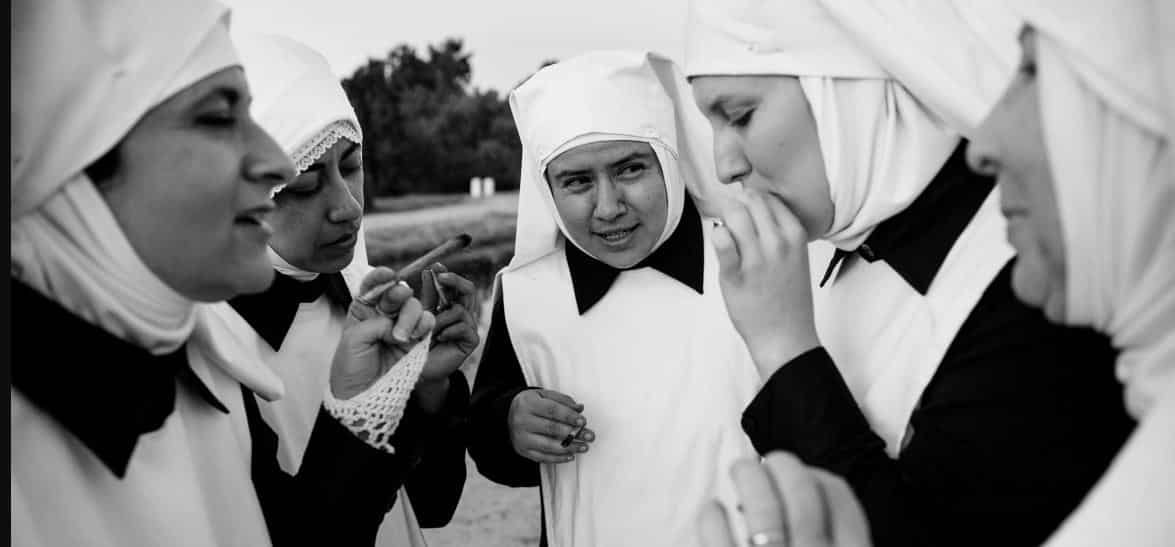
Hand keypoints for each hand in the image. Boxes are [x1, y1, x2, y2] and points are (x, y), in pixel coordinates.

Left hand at [331, 267, 434, 399]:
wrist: (364, 395)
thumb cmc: (351, 369)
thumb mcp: (354, 339)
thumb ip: (377, 323)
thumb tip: (398, 323)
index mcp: (364, 311)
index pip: (373, 286)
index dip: (380, 277)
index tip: (388, 275)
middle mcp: (383, 315)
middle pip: (397, 293)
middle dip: (399, 293)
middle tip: (399, 296)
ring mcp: (401, 326)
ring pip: (414, 306)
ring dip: (410, 315)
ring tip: (401, 337)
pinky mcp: (417, 340)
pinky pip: (427, 322)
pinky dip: (425, 324)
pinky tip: (416, 335)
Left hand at [415, 264, 480, 411]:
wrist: (416, 370)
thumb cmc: (413, 343)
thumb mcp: (416, 316)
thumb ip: (424, 296)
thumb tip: (427, 271)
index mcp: (447, 304)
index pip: (452, 284)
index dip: (445, 274)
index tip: (435, 267)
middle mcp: (459, 313)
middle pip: (467, 289)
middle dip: (454, 281)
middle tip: (441, 277)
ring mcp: (467, 326)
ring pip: (461, 309)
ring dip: (442, 317)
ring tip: (429, 329)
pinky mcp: (471, 340)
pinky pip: (464, 327)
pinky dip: (449, 330)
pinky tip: (438, 338)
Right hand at [508, 388, 595, 463]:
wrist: (507, 416)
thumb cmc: (530, 405)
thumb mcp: (543, 395)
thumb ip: (562, 400)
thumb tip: (579, 409)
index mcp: (528, 403)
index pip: (551, 410)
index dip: (569, 416)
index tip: (583, 421)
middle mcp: (522, 421)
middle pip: (551, 428)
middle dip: (573, 433)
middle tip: (589, 436)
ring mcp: (521, 437)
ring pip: (548, 445)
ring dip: (569, 447)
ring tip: (584, 447)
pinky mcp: (523, 450)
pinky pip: (542, 457)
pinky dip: (558, 458)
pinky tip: (571, 455)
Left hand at [699, 452, 871, 546]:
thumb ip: (837, 538)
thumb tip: (812, 501)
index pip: (841, 500)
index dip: (820, 476)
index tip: (806, 471)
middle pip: (803, 495)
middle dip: (784, 466)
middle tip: (770, 460)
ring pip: (765, 510)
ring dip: (749, 478)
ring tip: (740, 469)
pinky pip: (720, 539)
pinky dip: (713, 518)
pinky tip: (712, 510)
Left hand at [713, 189, 818, 377]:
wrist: (785, 336)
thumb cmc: (787, 298)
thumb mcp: (795, 257)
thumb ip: (778, 232)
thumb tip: (751, 208)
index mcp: (795, 236)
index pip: (769, 199)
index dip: (752, 201)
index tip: (745, 211)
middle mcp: (778, 243)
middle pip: (750, 201)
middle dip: (736, 205)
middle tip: (730, 220)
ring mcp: (757, 259)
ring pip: (734, 215)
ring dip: (724, 218)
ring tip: (725, 233)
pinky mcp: (735, 275)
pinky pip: (720, 240)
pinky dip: (717, 236)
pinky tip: (721, 245)